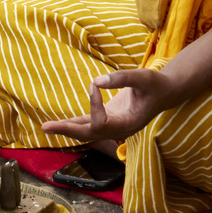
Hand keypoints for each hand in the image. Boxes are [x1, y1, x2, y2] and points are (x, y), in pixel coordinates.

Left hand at [42, 68, 176, 143]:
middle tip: (46, 126)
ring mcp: (113, 125)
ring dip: (66, 128)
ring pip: (86, 131)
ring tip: (46, 127)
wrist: (165, 92)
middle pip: (88, 134)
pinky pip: (89, 123)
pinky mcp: (110, 118)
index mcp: (128, 125)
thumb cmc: (156, 85)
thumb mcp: (142, 78)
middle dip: (67, 129)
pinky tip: (61, 124)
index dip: (94, 104)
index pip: (102, 121)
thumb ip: (121, 78)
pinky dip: (75, 123)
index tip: (95, 84)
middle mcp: (118, 130)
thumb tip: (96, 81)